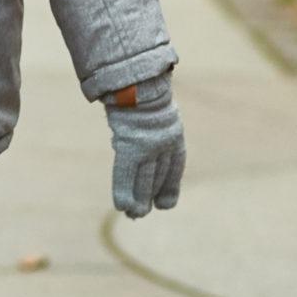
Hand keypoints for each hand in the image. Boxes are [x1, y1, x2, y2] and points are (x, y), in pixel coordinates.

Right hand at [104, 75, 184, 218]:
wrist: (140, 81)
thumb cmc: (141, 88)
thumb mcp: (153, 104)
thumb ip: (151, 119)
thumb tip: (142, 118)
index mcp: (173, 133)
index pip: (173, 166)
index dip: (168, 186)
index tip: (165, 204)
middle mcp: (164, 144)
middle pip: (157, 175)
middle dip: (149, 196)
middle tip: (141, 214)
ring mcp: (148, 147)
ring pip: (144, 179)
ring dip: (138, 199)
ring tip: (134, 215)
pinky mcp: (131, 148)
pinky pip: (126, 174)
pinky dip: (123, 191)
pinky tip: (123, 206)